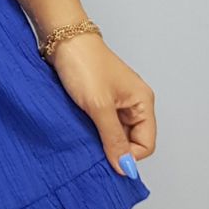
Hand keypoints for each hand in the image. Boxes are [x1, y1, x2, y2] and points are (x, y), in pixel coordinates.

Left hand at [49, 31, 156, 178]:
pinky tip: (81, 129)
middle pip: (132, 141)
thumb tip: (126, 168)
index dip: (129, 157)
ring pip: (115, 134)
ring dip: (101, 140)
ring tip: (85, 136)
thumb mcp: (99, 107)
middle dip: (114, 149)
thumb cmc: (84, 64)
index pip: (146, 144)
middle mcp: (133, 103)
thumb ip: (113, 138)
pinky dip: (93, 130)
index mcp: (142, 102)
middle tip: (93, 148)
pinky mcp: (100, 100)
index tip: (107, 160)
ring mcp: (116, 101)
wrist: (61, 40)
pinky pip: (102, 124)